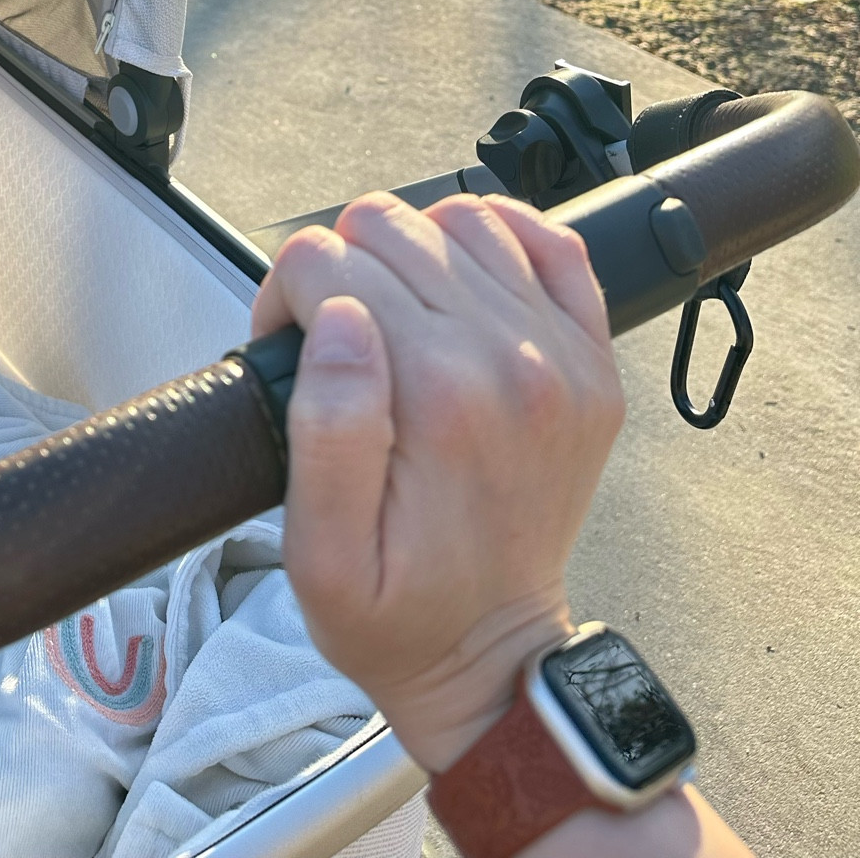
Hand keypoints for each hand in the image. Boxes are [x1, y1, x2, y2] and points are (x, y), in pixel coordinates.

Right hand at [253, 191, 622, 773]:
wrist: (495, 657)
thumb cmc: (401, 613)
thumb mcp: (320, 558)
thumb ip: (324, 429)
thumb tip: (336, 318)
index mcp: (439, 397)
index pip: (325, 261)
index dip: (284, 297)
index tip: (287, 348)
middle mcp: (511, 360)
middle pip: (388, 228)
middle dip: (338, 268)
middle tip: (330, 339)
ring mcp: (561, 355)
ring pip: (460, 218)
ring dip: (410, 250)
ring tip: (391, 314)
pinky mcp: (590, 360)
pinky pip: (554, 244)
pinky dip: (502, 238)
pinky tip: (462, 277)